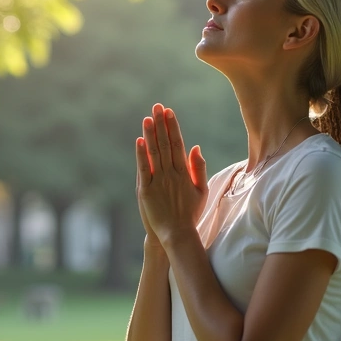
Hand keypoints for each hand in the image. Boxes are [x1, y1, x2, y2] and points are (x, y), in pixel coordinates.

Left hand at [135, 103, 208, 249]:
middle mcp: (171, 174)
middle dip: (161, 124)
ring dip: (151, 134)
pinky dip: (141, 154)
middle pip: (165, 144)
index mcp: (184, 173)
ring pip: (154, 153)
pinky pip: (144, 169)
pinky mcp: (145, 190)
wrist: (176, 234)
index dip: (173, 127)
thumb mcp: (201, 191)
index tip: (169, 112)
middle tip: (157, 106)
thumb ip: (198, 168)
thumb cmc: (190, 213)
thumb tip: (196, 147)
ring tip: (148, 118)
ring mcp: (158, 181)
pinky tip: (139, 140)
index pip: (178, 144)